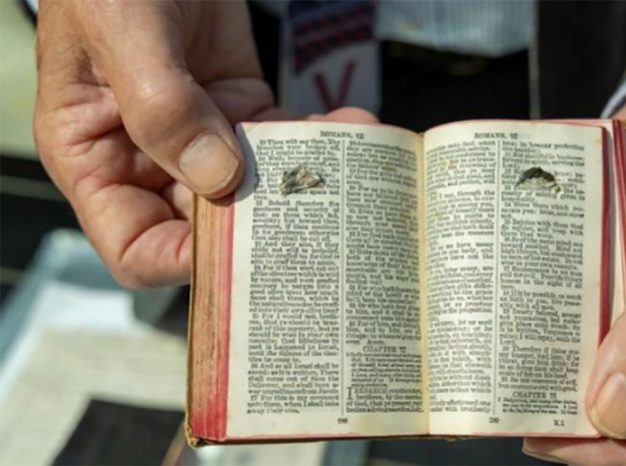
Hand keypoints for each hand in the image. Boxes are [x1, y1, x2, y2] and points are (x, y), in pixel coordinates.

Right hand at [35, 0, 377, 286]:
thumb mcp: (123, 34)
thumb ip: (162, 107)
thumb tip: (218, 177)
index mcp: (94, 159)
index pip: (136, 246)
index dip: (183, 262)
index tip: (239, 254)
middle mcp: (147, 159)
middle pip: (205, 224)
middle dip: (259, 225)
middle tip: (313, 218)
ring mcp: (198, 135)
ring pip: (253, 185)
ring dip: (300, 181)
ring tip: (347, 165)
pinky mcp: (238, 107)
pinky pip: (278, 138)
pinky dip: (313, 138)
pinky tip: (347, 126)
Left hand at [525, 68, 625, 462]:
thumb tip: (612, 415)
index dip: (618, 456)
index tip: (550, 439)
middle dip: (572, 416)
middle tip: (510, 400)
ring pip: (599, 367)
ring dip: (552, 370)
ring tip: (499, 365)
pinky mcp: (618, 278)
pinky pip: (581, 316)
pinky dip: (547, 321)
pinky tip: (508, 315)